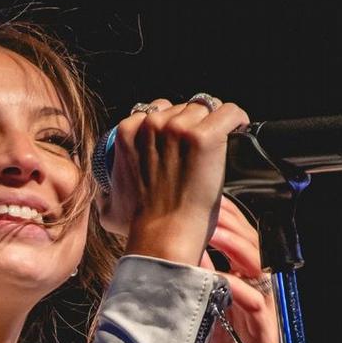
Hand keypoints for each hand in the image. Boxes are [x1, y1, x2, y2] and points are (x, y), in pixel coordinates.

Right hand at [99, 96, 249, 264]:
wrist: (164, 235)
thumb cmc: (140, 226)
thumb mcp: (109, 208)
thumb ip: (104, 196)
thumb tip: (105, 195)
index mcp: (127, 132)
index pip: (155, 110)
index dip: (171, 125)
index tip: (179, 144)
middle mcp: (152, 124)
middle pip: (181, 107)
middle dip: (191, 124)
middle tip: (197, 151)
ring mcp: (179, 128)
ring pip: (204, 109)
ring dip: (211, 125)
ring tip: (215, 149)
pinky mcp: (205, 136)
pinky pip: (228, 112)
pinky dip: (236, 120)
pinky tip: (237, 131)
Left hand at [200, 197, 295, 342]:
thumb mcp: (203, 321)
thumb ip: (191, 294)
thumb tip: (167, 266)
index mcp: (241, 287)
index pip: (237, 242)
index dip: (221, 219)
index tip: (196, 201)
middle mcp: (257, 294)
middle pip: (251, 245)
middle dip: (230, 223)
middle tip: (204, 206)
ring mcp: (264, 313)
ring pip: (259, 268)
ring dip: (237, 248)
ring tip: (215, 232)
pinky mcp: (267, 337)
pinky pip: (258, 306)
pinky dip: (242, 290)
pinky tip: (224, 280)